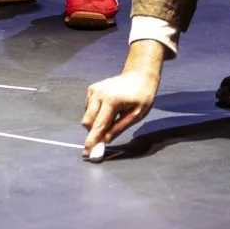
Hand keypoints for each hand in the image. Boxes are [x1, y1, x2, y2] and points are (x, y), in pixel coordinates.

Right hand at [81, 40, 164, 155]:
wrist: (139, 75)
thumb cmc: (142, 95)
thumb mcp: (136, 115)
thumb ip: (119, 128)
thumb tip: (105, 141)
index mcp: (111, 100)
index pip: (99, 125)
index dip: (93, 141)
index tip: (88, 153)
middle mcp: (98, 94)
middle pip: (88, 122)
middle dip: (94, 132)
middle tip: (104, 140)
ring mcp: (93, 90)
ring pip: (87, 116)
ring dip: (95, 124)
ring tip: (113, 119)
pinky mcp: (91, 89)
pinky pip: (88, 109)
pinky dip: (95, 115)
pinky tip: (109, 111)